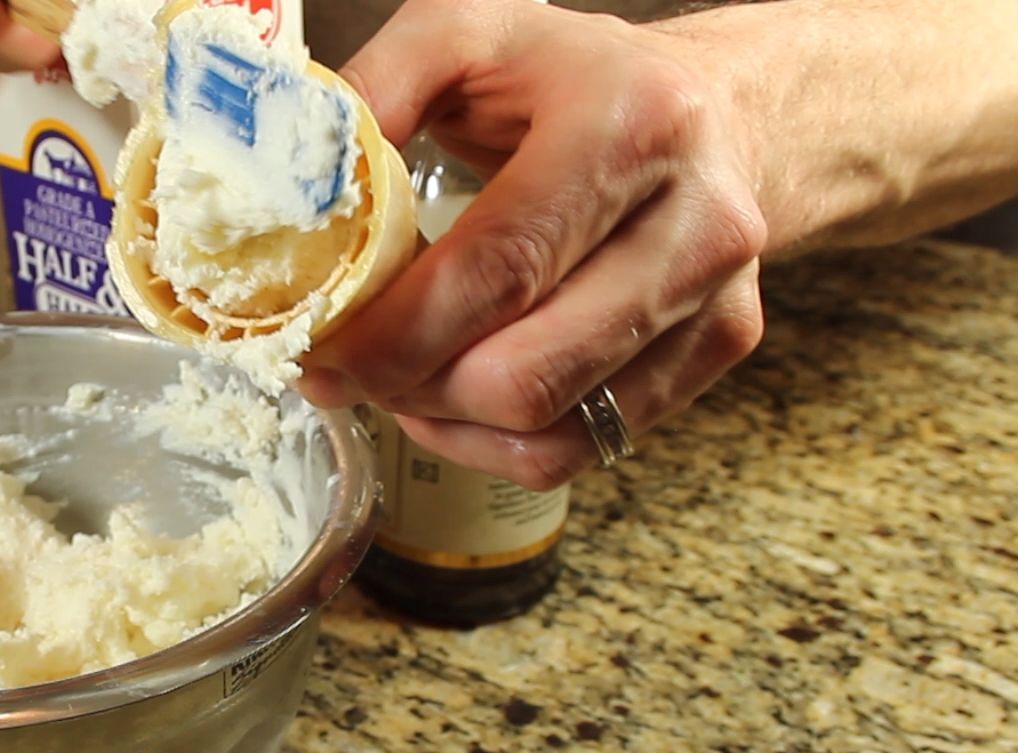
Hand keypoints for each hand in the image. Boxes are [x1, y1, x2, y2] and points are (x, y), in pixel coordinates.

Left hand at [297, 0, 767, 490]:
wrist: (715, 107)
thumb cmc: (572, 76)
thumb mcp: (466, 36)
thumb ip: (376, 91)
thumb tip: (299, 191)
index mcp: (628, 125)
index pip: (497, 270)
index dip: (394, 335)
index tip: (321, 354)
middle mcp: (693, 219)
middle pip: (524, 374)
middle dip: (411, 388)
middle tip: (350, 367)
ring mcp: (715, 295)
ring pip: (551, 430)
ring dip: (448, 422)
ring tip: (403, 375)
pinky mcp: (717, 349)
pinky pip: (582, 447)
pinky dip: (497, 442)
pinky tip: (460, 395)